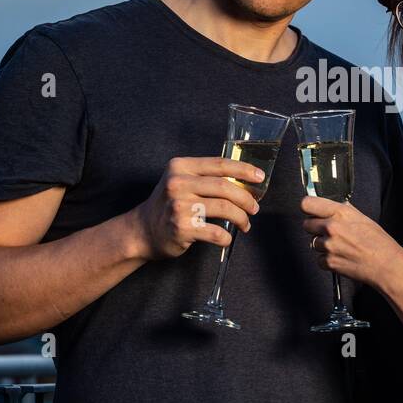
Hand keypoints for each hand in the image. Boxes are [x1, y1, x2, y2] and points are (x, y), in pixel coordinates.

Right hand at [132, 156, 263, 258]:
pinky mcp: (181, 228)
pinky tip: (226, 238)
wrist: (142, 231)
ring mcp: (179, 206)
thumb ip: (206, 177)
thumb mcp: (181, 181)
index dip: (244, 170)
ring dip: (241, 218)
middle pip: (225, 187)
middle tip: (254, 208)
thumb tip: (244, 181)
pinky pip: (216, 232)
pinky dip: (226, 237)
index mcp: (181, 167)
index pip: (220, 164)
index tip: (259, 177)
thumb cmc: (168, 205)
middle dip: (246, 198)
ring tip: (245, 224)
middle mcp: (178, 183)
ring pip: (224, 208)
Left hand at [300, 195, 402, 289]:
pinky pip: (318, 259)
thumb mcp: (363, 218)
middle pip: (306, 224)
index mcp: (340, 213)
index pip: (307, 204)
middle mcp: (331, 228)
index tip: (311, 211)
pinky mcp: (328, 262)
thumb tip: (336, 206)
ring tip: (340, 246)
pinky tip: (340, 257)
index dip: (308, 208)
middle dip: (315, 228)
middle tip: (328, 232)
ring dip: (323, 245)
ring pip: (313, 242)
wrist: (386, 265)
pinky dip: (326, 260)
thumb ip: (346, 211)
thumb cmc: (379, 243)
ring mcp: (328, 246)